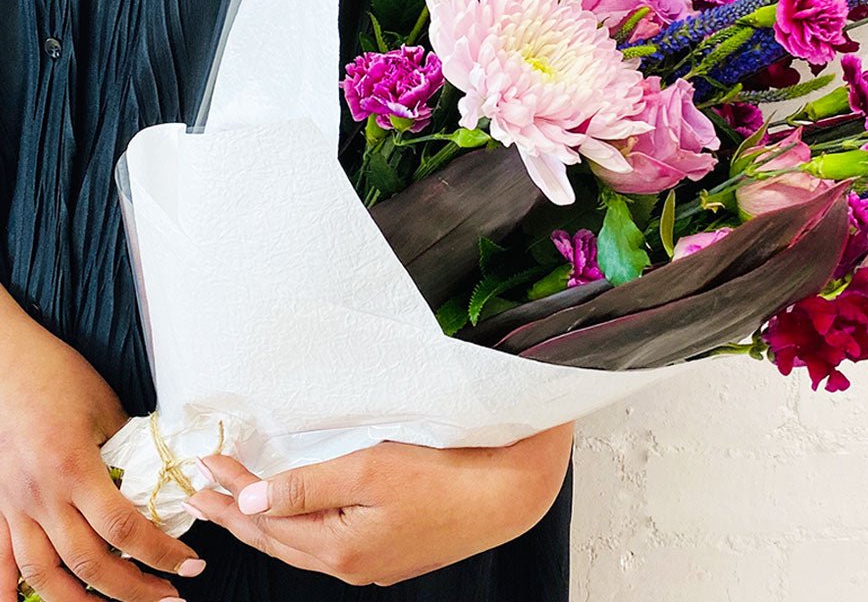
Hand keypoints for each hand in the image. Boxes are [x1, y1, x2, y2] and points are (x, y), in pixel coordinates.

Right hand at [0, 290, 204, 601]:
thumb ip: (130, 448)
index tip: (190, 566)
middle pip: (89, 563)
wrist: (8, 366)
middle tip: (168, 599)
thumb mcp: (106, 407)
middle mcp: (43, 498)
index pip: (125, 528)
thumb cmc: (60, 378)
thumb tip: (159, 474)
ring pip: (45, 577)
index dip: (161, 553)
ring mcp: (15, 508)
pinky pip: (0, 563)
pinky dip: (13, 595)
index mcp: (76, 469)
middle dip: (132, 590)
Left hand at [185, 424, 573, 585]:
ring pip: (301, 545)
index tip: (206, 464)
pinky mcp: (389, 554)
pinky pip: (327, 543)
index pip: (267, 519)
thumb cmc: (444, 475)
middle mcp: (349, 565)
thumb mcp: (369, 470)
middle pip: (277, 540)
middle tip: (201, 490)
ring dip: (265, 521)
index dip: (232, 491)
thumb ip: (307, 486)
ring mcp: (370, 564)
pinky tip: (297, 513)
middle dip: (236, 513)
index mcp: (338, 547)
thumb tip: (249, 501)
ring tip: (235, 505)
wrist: (503, 495)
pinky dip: (299, 525)